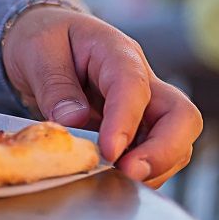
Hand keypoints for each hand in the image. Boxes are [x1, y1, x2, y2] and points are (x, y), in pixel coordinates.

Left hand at [1, 6, 201, 187]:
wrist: (43, 40)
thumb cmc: (43, 39)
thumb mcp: (37, 51)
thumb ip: (54, 85)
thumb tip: (72, 121)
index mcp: (117, 52)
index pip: (134, 87)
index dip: (125, 121)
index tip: (109, 151)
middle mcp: (142, 81)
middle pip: (181, 116)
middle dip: (164, 151)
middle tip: (128, 172)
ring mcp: (143, 107)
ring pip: (175, 141)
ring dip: (153, 167)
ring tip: (114, 180)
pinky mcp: (135, 129)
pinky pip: (152, 154)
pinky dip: (140, 172)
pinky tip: (111, 179)